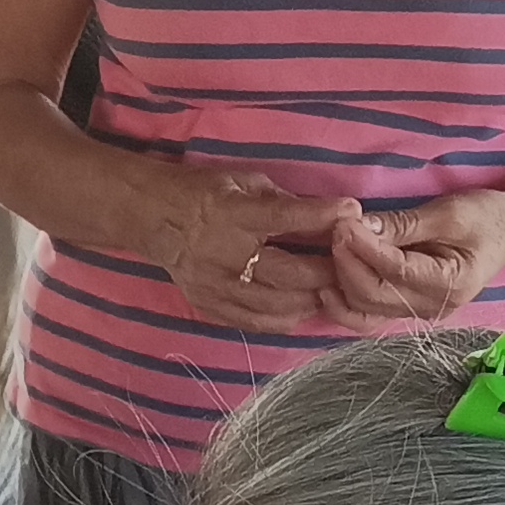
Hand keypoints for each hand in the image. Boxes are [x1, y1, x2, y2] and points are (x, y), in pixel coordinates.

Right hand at [153, 169, 358, 332]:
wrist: (152, 219)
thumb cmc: (201, 193)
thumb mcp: (241, 182)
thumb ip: (280, 200)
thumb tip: (323, 215)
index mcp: (233, 215)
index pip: (286, 218)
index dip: (323, 216)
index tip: (352, 211)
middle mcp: (225, 254)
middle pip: (288, 273)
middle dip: (325, 271)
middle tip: (348, 266)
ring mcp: (216, 286)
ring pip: (275, 306)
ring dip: (310, 300)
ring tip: (329, 291)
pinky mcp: (210, 305)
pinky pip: (254, 323)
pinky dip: (284, 320)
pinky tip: (301, 310)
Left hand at [321, 192, 504, 329]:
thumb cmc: (488, 217)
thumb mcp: (451, 212)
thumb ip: (405, 224)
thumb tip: (362, 226)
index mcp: (451, 284)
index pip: (396, 271)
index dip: (364, 249)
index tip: (343, 223)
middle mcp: (433, 306)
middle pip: (374, 295)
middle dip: (348, 263)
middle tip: (334, 228)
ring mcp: (418, 310)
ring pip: (366, 309)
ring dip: (341, 280)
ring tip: (330, 247)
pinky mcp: (407, 306)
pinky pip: (369, 312)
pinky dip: (345, 300)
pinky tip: (326, 283)